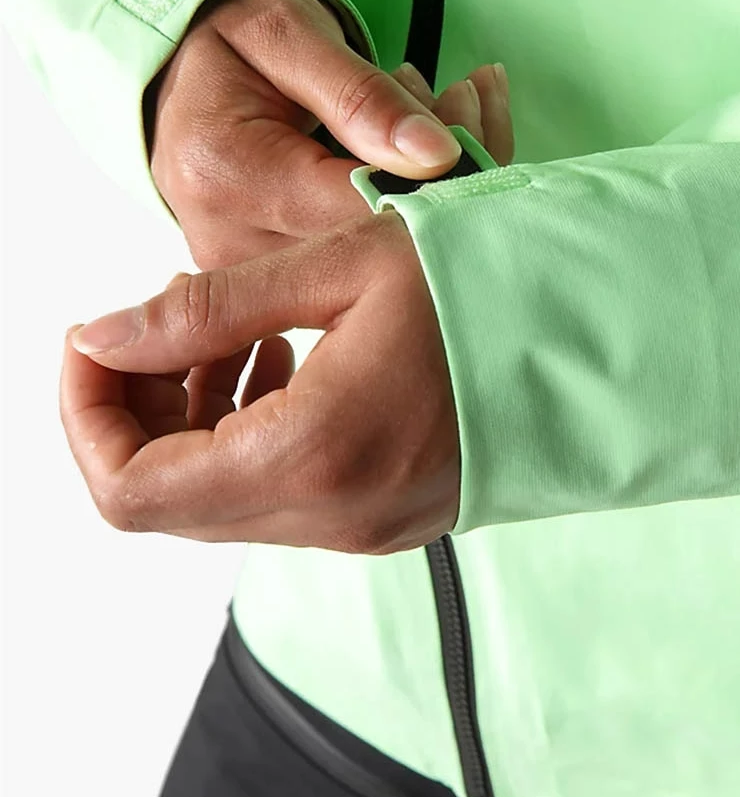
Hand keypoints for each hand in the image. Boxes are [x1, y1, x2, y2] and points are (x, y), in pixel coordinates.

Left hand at [61, 213, 457, 553]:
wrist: (601, 334)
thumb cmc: (488, 280)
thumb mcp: (339, 267)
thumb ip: (205, 309)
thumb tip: (102, 337)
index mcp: (315, 451)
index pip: (129, 489)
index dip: (82, 415)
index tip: (92, 339)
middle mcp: (336, 515)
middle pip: (166, 504)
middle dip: (135, 413)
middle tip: (166, 326)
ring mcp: (365, 529)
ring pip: (222, 503)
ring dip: (196, 422)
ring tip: (236, 336)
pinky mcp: (387, 519)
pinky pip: (281, 500)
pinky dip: (252, 439)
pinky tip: (286, 364)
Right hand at [148, 0, 511, 267]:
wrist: (182, 71)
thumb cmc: (232, 40)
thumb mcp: (291, 35)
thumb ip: (360, 95)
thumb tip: (436, 156)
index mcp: (227, 176)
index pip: (362, 204)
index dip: (432, 172)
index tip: (466, 116)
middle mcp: (231, 243)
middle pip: (374, 239)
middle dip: (439, 178)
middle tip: (464, 103)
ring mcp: (250, 273)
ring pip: (375, 256)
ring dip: (428, 191)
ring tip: (444, 112)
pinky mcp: (272, 283)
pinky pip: (359, 257)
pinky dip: (403, 205)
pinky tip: (420, 154)